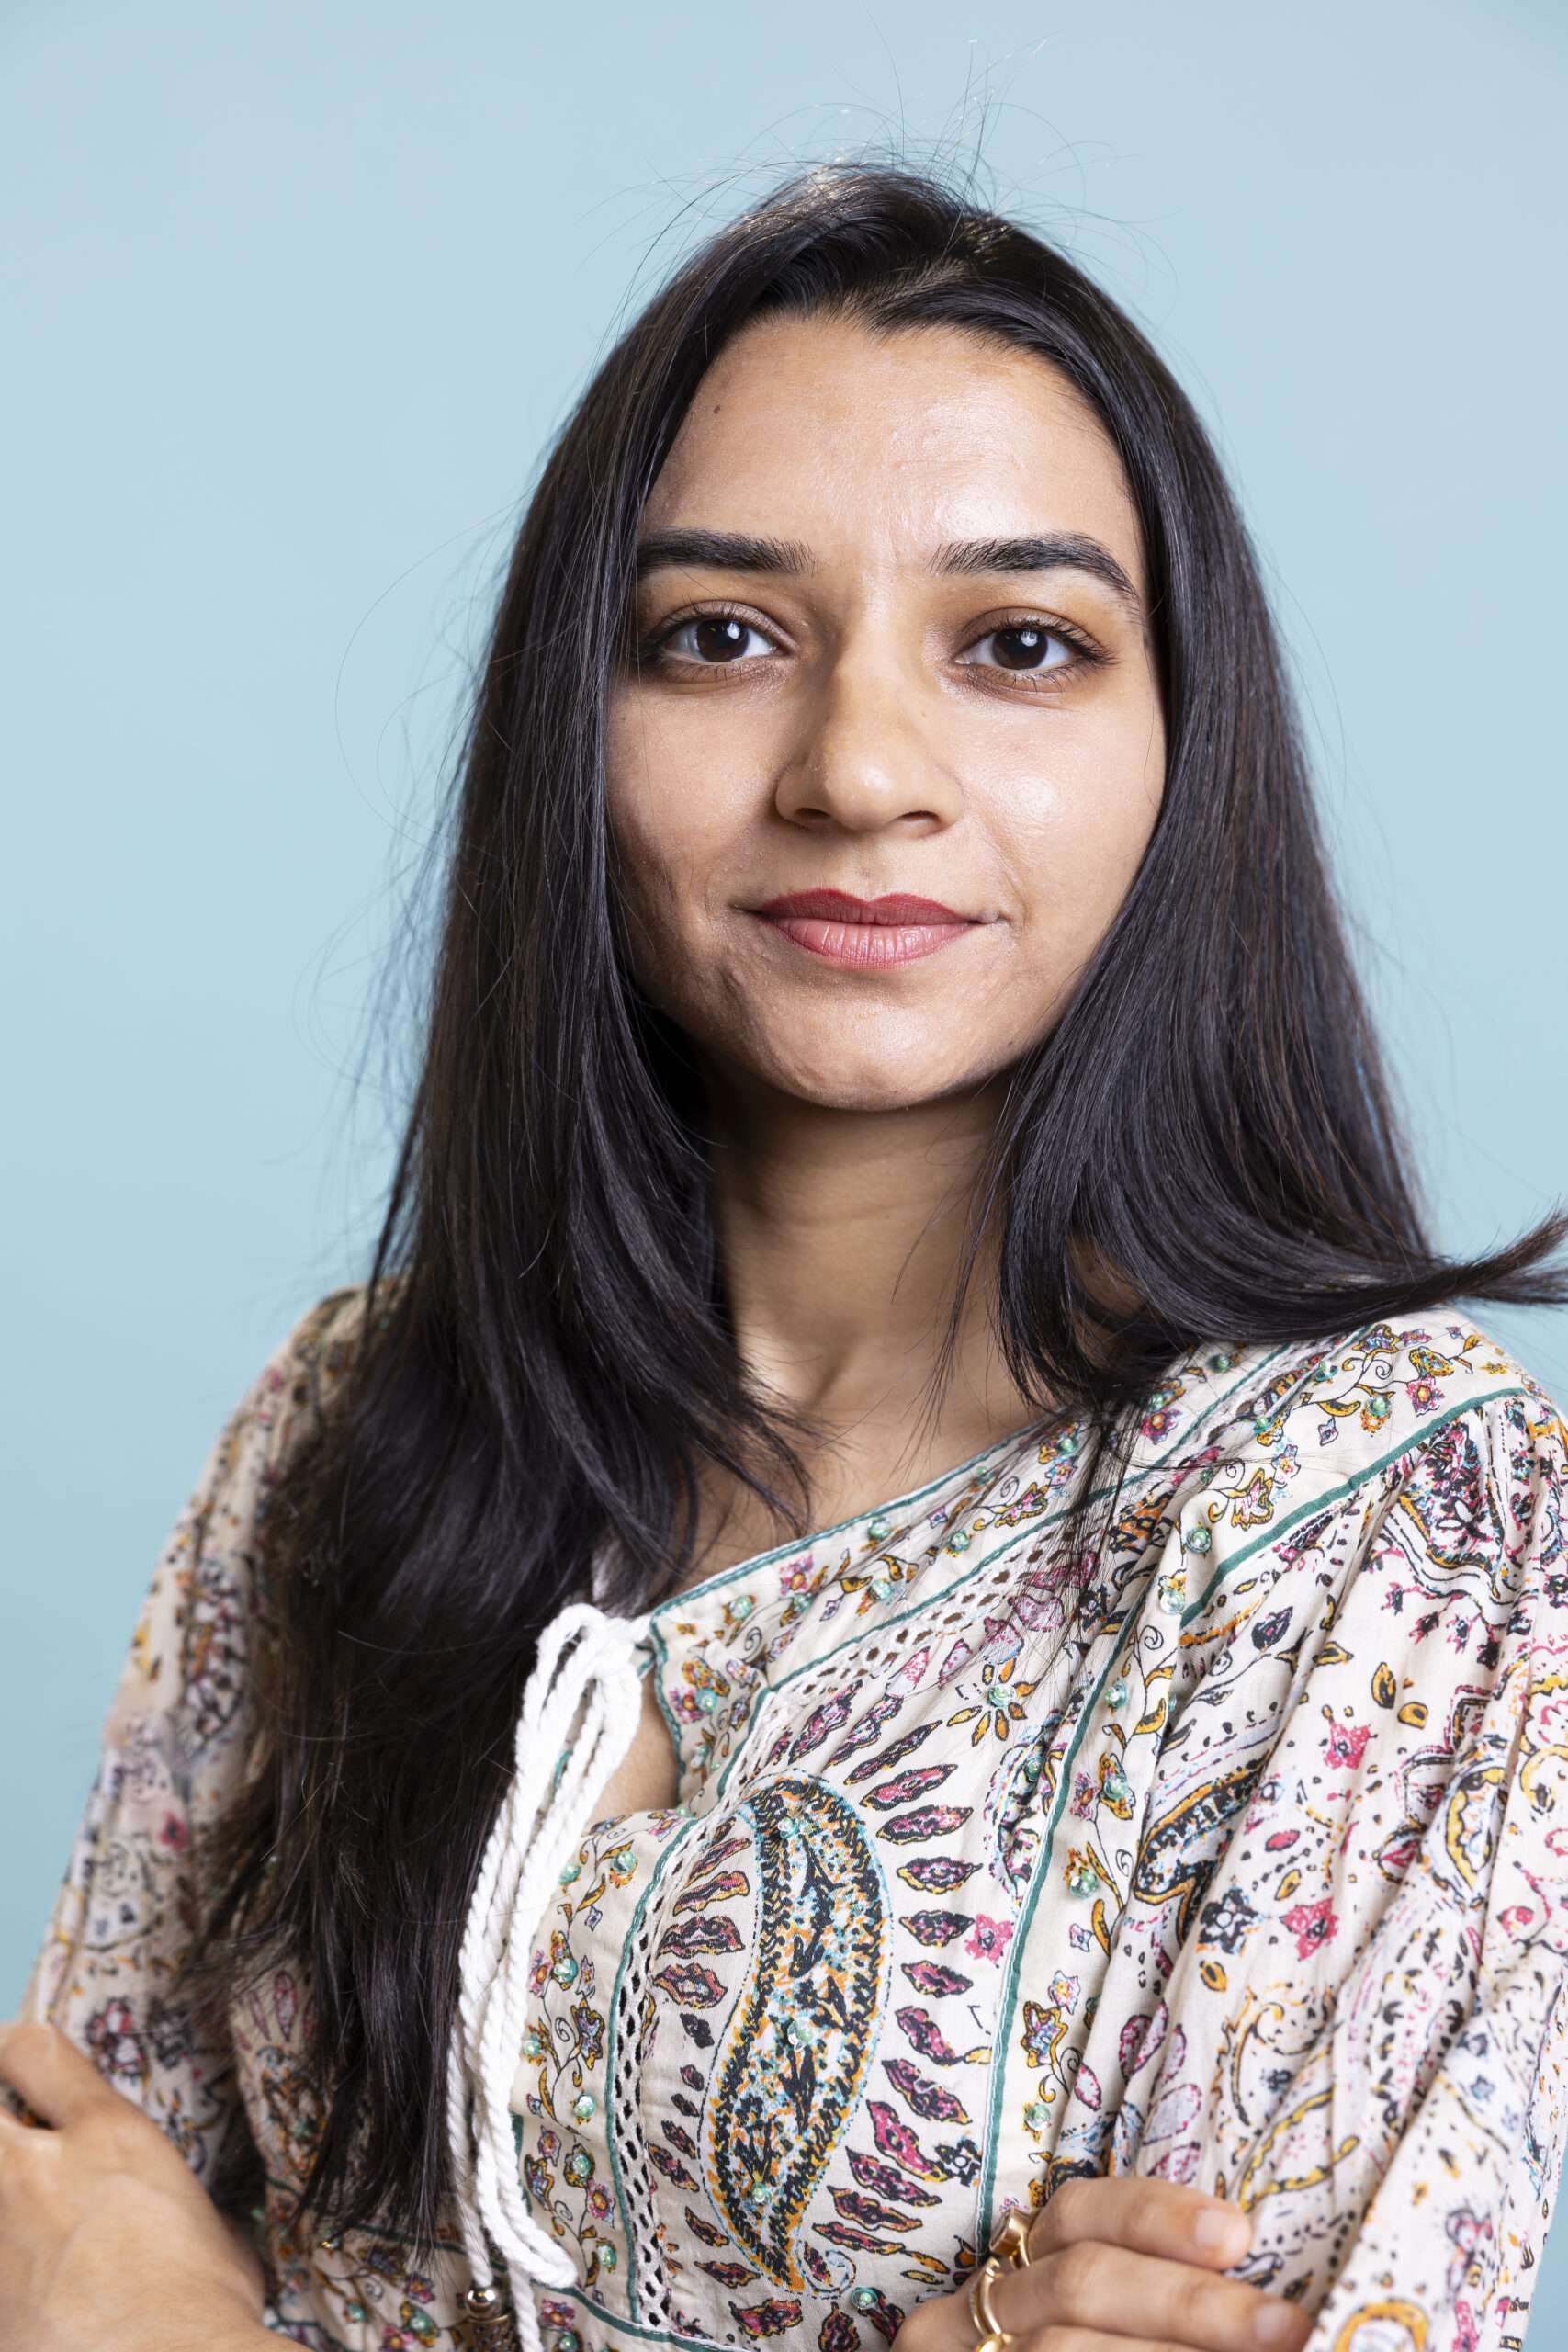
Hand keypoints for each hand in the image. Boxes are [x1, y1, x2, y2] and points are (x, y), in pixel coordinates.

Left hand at [0, 2019, 270, 2351]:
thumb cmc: (205, 2313)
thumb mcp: (212, 2231)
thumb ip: (177, 2211)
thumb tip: (182, 2229)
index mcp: (108, 2138)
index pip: (34, 2051)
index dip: (17, 2050)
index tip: (16, 2059)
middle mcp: (35, 2173)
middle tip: (10, 2137)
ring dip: (4, 2200)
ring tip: (19, 2224)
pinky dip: (4, 2273)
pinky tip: (21, 2288)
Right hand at [893, 2179, 1312, 2351]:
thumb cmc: (1081, 2348)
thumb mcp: (1100, 2319)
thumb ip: (1156, 2304)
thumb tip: (1269, 2309)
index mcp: (1019, 2267)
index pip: (1078, 2213)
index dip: (1157, 2216)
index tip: (1239, 2235)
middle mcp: (986, 2309)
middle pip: (1082, 2282)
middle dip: (1191, 2303)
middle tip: (1283, 2326)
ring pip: (1066, 2348)